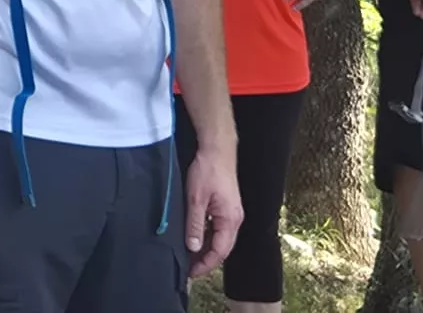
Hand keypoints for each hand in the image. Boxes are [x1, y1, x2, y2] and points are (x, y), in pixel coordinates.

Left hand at [182, 141, 242, 278]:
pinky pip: (218, 228)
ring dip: (206, 248)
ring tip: (189, 256)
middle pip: (222, 248)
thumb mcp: (196, 198)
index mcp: (230, 220)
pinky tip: (195, 237)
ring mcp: (232, 213)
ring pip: (220, 238)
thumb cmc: (207, 170)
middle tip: (188, 268)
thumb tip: (193, 247)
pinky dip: (207, 236)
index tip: (191, 272)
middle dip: (206, 260)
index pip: (219, 251)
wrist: (217, 149)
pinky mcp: (226, 206)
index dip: (205, 264)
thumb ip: (195, 223)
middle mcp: (234, 219)